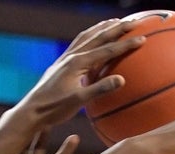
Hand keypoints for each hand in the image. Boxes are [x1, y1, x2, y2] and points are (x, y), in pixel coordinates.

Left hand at [14, 18, 144, 127]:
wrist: (32, 111)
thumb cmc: (54, 108)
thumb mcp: (78, 101)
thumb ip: (99, 89)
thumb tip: (122, 79)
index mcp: (78, 63)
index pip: (107, 50)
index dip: (126, 44)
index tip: (142, 38)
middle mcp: (72, 56)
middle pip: (98, 36)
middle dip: (117, 28)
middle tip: (134, 21)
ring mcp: (65, 59)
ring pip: (87, 36)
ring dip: (102, 28)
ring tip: (115, 22)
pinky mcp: (61, 64)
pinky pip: (78, 44)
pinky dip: (89, 37)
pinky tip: (92, 40)